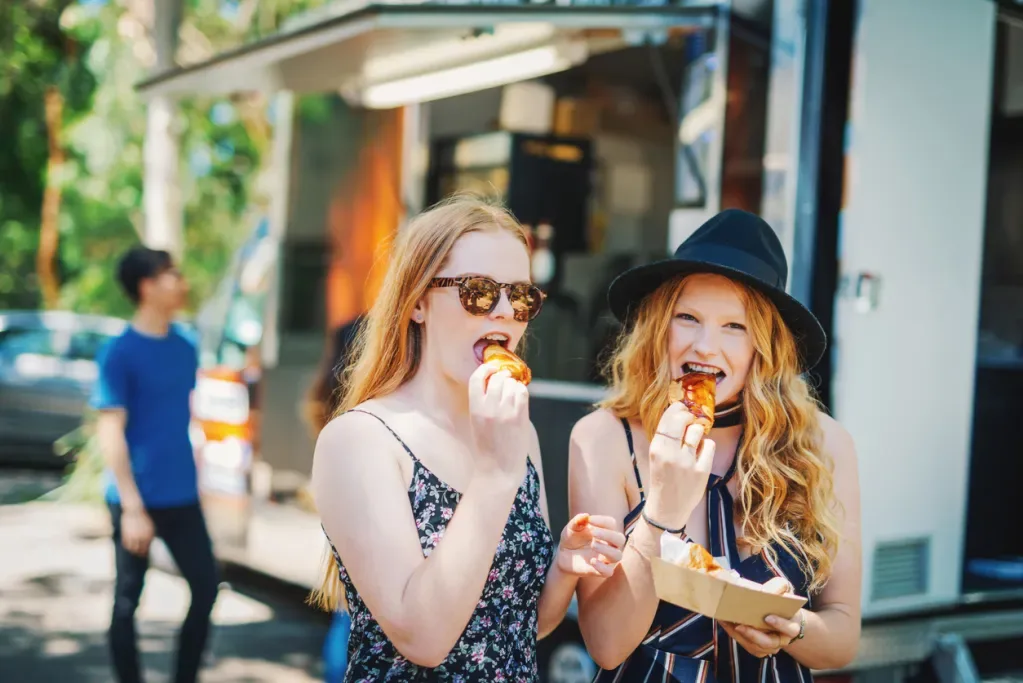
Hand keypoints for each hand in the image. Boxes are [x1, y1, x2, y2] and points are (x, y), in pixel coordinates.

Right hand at [121, 506, 154, 556]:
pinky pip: (126, 544)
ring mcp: (133, 535)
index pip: (147, 547)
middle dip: (140, 553)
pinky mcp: (126, 534)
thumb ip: (150, 535)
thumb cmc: (143, 518)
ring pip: (132, 548)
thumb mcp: (150, 526)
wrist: (134, 509)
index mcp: (149, 534)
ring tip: (133, 552)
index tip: (144, 554)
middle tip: (139, 555)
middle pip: (140, 549)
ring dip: (133, 551)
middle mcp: (141, 536)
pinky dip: (127, 547)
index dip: (145, 552)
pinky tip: (128, 547)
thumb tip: (150, 544)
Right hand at [469, 363, 530, 481]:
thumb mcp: (477, 423)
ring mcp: (506, 412)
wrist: (499, 470)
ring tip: (512, 391)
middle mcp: (490, 408)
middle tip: (505, 379)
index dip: (485, 369)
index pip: (477, 378)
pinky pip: (522, 393)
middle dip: (502, 376)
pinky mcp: (520, 417)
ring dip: (512, 383)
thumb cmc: (487, 448)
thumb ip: (484, 403)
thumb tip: (496, 381)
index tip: (491, 368)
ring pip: (511, 383)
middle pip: (497, 378)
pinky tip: (519, 397)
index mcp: (475, 409)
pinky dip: (521, 391)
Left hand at [556, 513, 625, 577]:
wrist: (563, 555)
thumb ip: (577, 521)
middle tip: (594, 533)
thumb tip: (585, 515)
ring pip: (618, 556)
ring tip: (593, 545)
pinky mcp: (599, 571)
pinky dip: (602, 567)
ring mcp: (605, 558)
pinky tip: (592, 561)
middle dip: (608, 535)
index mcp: (604, 531)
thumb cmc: (571, 538)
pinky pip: (608, 572)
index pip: (611, 524)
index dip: (603, 521)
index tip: (589, 520)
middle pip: (620, 539)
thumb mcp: (571, 529)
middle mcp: (609, 544)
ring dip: (607, 550)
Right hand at [644, 402, 715, 527]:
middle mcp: (670, 454)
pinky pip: (709, 445)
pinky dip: (706, 447)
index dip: (676, 409)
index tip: (681, 407)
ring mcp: (687, 463)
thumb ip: (666, 438)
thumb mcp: (657, 456)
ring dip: (697, 433)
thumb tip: (680, 413)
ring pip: (697, 431)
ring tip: (694, 442)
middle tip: (690, 420)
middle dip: (688, 416)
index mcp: (657, 449)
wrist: (667, 508)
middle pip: (683, 420)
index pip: (667, 419)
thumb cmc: (662, 479)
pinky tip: (700, 454)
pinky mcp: (701, 471)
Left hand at [722, 578, 802, 657]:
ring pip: (753, 646)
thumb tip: (768, 589)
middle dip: (753, 635)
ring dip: (738, 635)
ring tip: (726, 621)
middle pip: (768, 643)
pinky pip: (745, 645)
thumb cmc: (781, 601)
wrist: (779, 614)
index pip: (790, 629)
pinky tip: (724, 622)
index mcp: (791, 627)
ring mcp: (769, 647)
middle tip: (739, 625)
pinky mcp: (757, 649)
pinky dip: (733, 634)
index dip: (780, 624)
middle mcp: (781, 640)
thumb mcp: (784, 590)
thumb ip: (779, 586)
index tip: (768, 617)